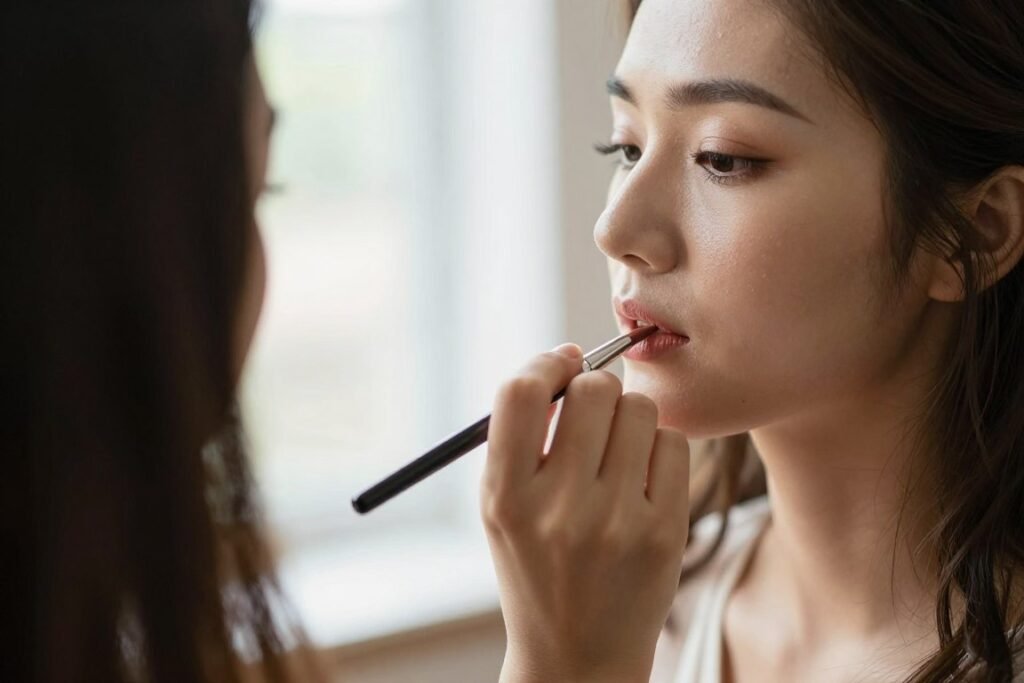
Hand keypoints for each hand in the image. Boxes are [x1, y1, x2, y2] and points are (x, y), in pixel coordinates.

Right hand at [481, 344, 690, 682]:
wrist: (578, 655)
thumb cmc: (537, 564)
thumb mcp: (504, 507)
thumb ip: (522, 435)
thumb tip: (569, 358)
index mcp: (506, 498)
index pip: (520, 394)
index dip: (544, 364)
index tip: (560, 365)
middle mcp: (559, 509)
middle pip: (593, 390)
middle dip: (594, 389)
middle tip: (593, 412)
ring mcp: (617, 522)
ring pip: (639, 410)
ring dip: (629, 416)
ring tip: (618, 450)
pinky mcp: (664, 533)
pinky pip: (673, 444)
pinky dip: (658, 448)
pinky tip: (643, 479)